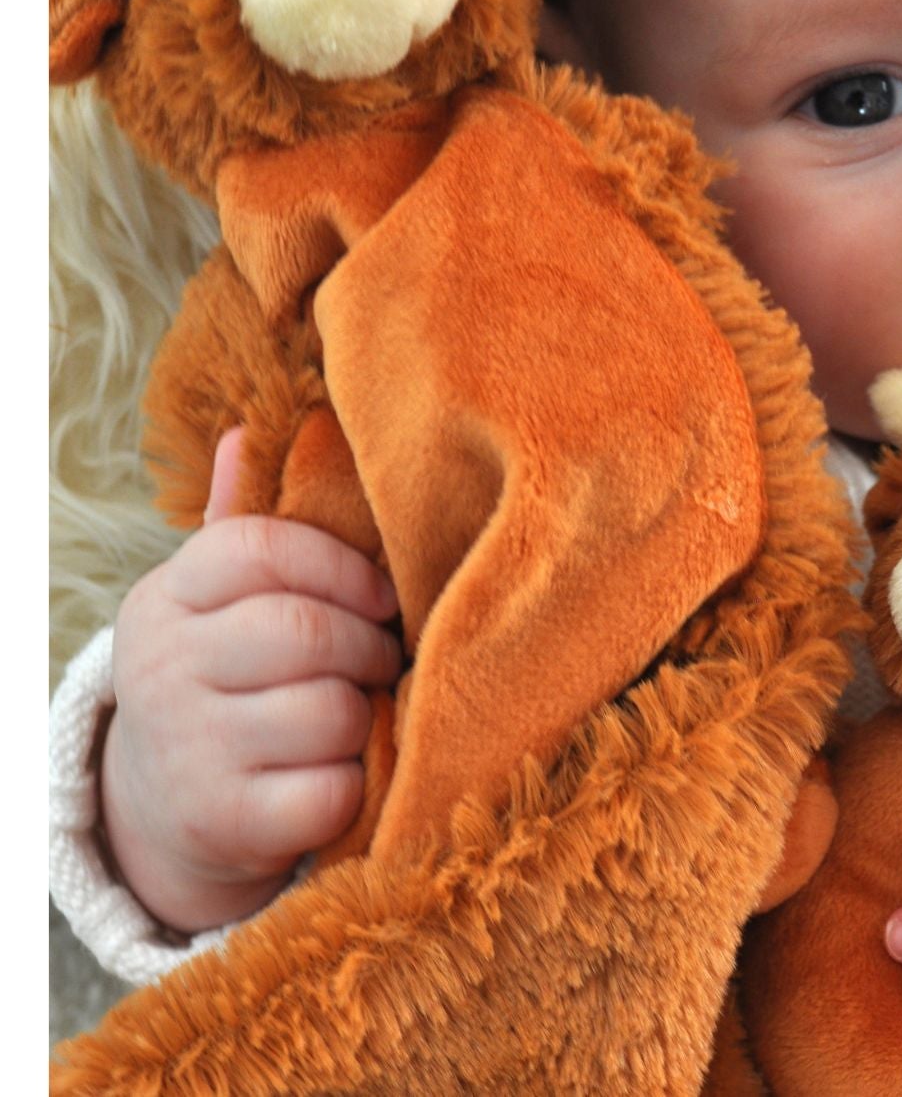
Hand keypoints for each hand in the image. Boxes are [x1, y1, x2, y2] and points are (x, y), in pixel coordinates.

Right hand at [100, 428, 402, 932]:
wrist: (167, 806)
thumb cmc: (228, 674)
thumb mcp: (219, 600)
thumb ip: (241, 522)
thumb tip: (247, 431)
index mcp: (167, 599)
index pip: (260, 547)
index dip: (342, 565)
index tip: (381, 594)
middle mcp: (162, 671)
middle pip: (304, 631)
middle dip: (369, 643)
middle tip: (384, 656)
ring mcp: (187, 752)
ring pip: (327, 711)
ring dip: (366, 712)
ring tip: (361, 710)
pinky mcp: (222, 824)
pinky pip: (330, 791)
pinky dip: (357, 782)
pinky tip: (343, 772)